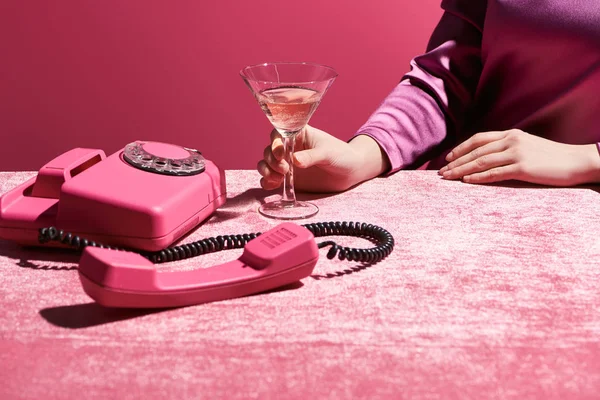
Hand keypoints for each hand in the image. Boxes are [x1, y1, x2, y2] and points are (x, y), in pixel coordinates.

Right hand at [257, 126, 385, 192]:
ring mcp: (287, 163)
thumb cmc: (342, 155)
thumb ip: (312, 156)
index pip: (278, 134)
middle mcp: (289, 148)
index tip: (280, 154)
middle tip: (285, 170)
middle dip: (272, 161)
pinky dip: (267, 182)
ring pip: (266, 164)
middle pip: (269, 150)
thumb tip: (294, 160)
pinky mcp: (288, 178)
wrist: (350, 172)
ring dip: (266, 171)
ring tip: (278, 179)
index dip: (275, 143)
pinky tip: (273, 185)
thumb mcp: (328, 153)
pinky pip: (271, 180)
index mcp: (298, 134)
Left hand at [439, 129, 599, 185]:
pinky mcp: (523, 168)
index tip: (448, 158)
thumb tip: (487, 157)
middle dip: (456, 162)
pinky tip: (466, 182)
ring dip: (461, 170)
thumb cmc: (552, 157)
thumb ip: (508, 147)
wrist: (578, 161)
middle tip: (441, 172)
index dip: (461, 148)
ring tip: (448, 178)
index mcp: (511, 134)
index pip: (479, 139)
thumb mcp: (527, 145)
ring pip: (481, 162)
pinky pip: (495, 173)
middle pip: (476, 151)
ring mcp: (517, 153)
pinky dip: (478, 177)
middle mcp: (512, 140)